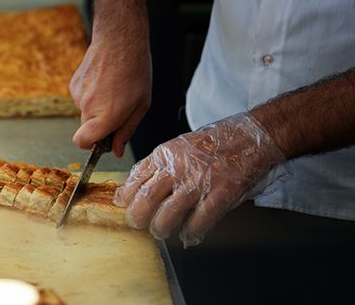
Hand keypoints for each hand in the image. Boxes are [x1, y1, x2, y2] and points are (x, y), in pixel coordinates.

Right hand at [71, 0, 156, 156]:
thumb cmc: (135, 71)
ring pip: (85, 112)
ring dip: (97, 107)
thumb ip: (126, 130)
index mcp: (107, 115)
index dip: (90, 146)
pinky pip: (81, 98)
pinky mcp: (73, 84)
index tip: (102, 141)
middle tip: (118, 108)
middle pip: (87, 129)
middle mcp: (88, 107)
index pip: (82, 142)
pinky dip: (91, 95)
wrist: (119, 39)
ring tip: (113, 89)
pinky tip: (104, 81)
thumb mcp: (141, 105)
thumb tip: (116, 151)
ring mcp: (78, 94)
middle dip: (100, 125)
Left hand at [114, 113, 285, 246]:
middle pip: (147, 198)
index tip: (121, 205)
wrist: (250, 136)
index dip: (125, 195)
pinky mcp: (221, 192)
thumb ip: (158, 165)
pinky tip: (188, 235)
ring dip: (160, 227)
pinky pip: (200, 219)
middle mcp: (179, 166)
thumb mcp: (178, 146)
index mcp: (166, 154)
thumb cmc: (213, 143)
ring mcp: (200, 180)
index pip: (136, 177)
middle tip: (137, 224)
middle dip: (137, 216)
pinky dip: (191, 232)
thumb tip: (133, 187)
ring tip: (160, 231)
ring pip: (169, 213)